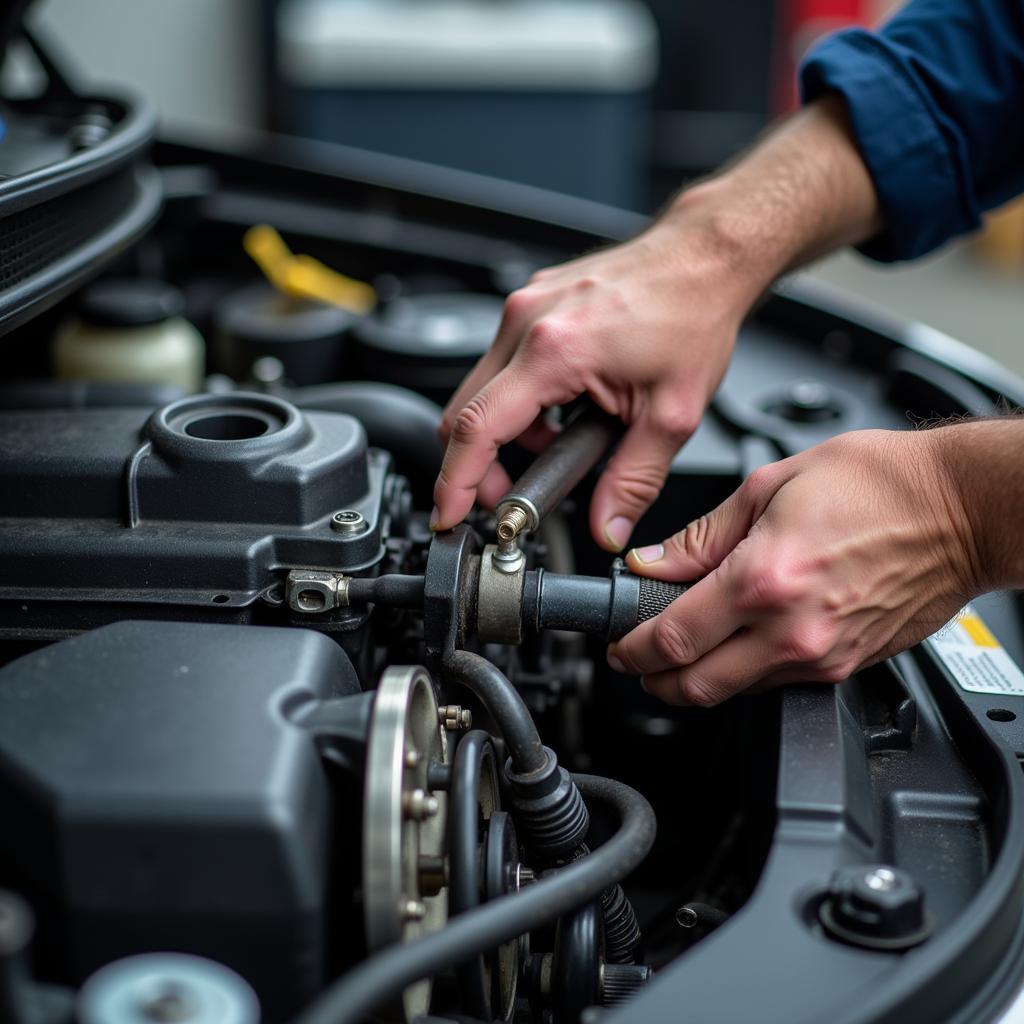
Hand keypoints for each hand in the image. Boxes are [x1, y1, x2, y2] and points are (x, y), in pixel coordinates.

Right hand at [432, 209, 750, 549]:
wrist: (705, 257)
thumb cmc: (692, 314)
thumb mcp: (672, 415)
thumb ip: (634, 481)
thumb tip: (609, 526)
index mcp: (553, 350)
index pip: (476, 428)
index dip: (456, 481)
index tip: (449, 513)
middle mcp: (526, 322)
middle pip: (463, 412)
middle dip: (476, 466)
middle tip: (508, 497)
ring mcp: (525, 307)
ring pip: (480, 388)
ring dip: (504, 432)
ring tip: (554, 448)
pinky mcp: (532, 303)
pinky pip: (502, 363)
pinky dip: (519, 400)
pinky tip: (560, 411)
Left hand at [609, 429, 979, 705]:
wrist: (962, 508)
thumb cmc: (880, 484)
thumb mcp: (771, 485)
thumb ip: (702, 535)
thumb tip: (654, 562)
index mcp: (764, 578)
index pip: (672, 636)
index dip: (632, 648)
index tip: (619, 644)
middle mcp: (791, 629)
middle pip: (695, 686)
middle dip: (653, 679)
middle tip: (637, 659)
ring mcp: (822, 655)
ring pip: (734, 693)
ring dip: (696, 679)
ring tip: (683, 648)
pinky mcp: (847, 666)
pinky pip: (776, 684)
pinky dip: (743, 674)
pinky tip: (737, 644)